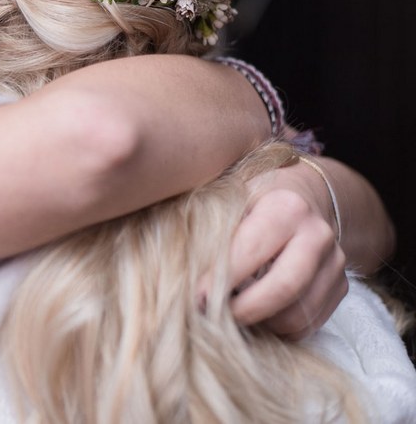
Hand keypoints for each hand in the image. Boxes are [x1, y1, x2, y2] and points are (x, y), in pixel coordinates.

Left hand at [204, 161, 346, 339]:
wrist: (306, 194)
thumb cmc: (252, 195)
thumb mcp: (230, 194)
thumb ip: (211, 222)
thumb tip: (180, 262)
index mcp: (286, 207)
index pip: (251, 251)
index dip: (220, 279)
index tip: (194, 297)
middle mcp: (317, 235)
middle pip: (284, 288)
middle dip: (242, 310)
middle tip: (210, 316)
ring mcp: (334, 263)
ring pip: (297, 314)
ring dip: (259, 323)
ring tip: (228, 315)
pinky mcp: (340, 287)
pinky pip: (308, 324)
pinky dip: (277, 328)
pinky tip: (253, 314)